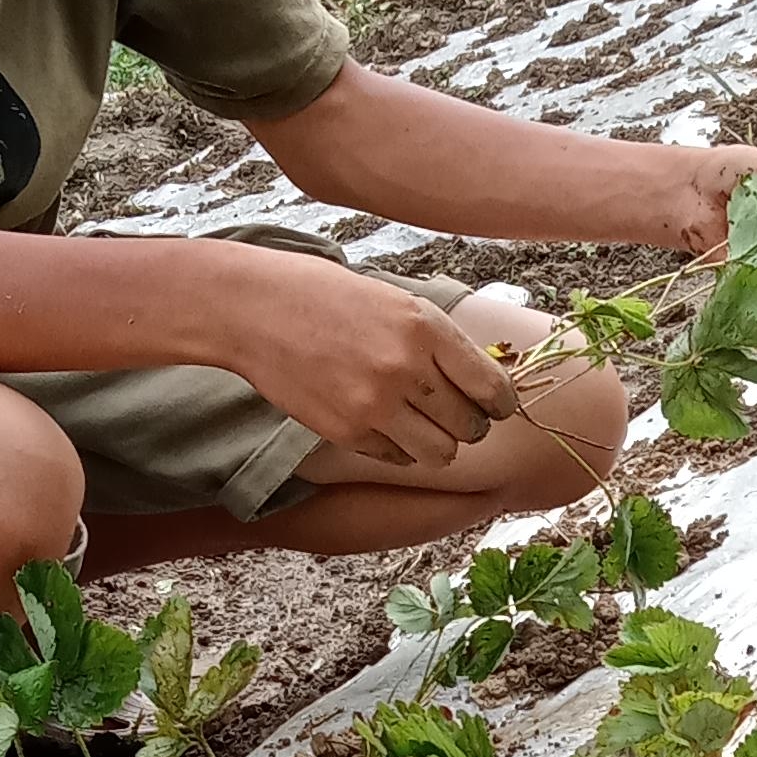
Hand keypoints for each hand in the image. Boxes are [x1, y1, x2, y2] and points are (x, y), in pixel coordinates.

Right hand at [207, 243, 518, 472]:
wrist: (255, 308)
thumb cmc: (328, 297)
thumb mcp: (395, 301)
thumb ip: (439, 342)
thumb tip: (484, 381)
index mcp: (425, 328)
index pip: (493, 389)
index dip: (501, 405)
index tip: (496, 407)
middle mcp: (406, 369)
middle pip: (471, 427)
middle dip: (469, 425)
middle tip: (454, 416)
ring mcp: (375, 404)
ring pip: (440, 454)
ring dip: (438, 444)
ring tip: (421, 425)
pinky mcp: (347, 431)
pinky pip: (397, 458)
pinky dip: (397, 449)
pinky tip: (381, 422)